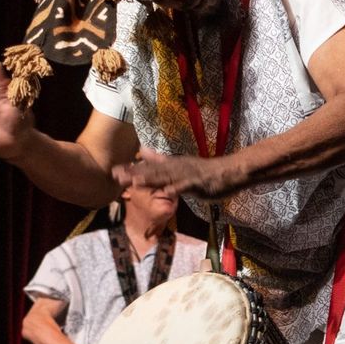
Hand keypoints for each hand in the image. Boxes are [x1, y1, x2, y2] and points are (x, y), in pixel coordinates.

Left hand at [112, 150, 234, 198]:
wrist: (230, 172)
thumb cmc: (207, 172)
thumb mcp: (181, 166)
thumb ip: (163, 161)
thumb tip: (144, 152)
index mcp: (173, 165)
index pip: (149, 167)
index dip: (132, 169)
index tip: (114, 171)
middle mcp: (177, 167)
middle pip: (153, 171)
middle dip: (134, 173)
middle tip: (115, 175)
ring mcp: (188, 175)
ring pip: (167, 177)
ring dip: (151, 179)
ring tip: (134, 181)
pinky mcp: (199, 183)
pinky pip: (187, 186)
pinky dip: (177, 188)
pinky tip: (167, 191)